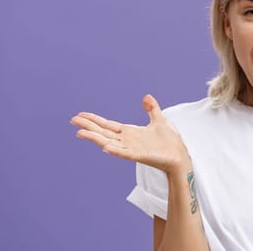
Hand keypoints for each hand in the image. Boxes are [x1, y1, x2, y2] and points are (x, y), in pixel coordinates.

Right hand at [71, 94, 189, 173]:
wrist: (180, 155)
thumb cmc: (169, 141)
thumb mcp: (159, 120)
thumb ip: (151, 109)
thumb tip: (146, 97)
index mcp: (129, 133)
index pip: (107, 125)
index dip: (94, 120)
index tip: (80, 115)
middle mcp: (127, 141)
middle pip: (103, 132)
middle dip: (88, 126)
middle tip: (73, 120)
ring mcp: (131, 149)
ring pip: (108, 142)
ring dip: (95, 138)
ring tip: (80, 133)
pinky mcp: (139, 156)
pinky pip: (124, 153)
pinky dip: (115, 150)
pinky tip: (105, 147)